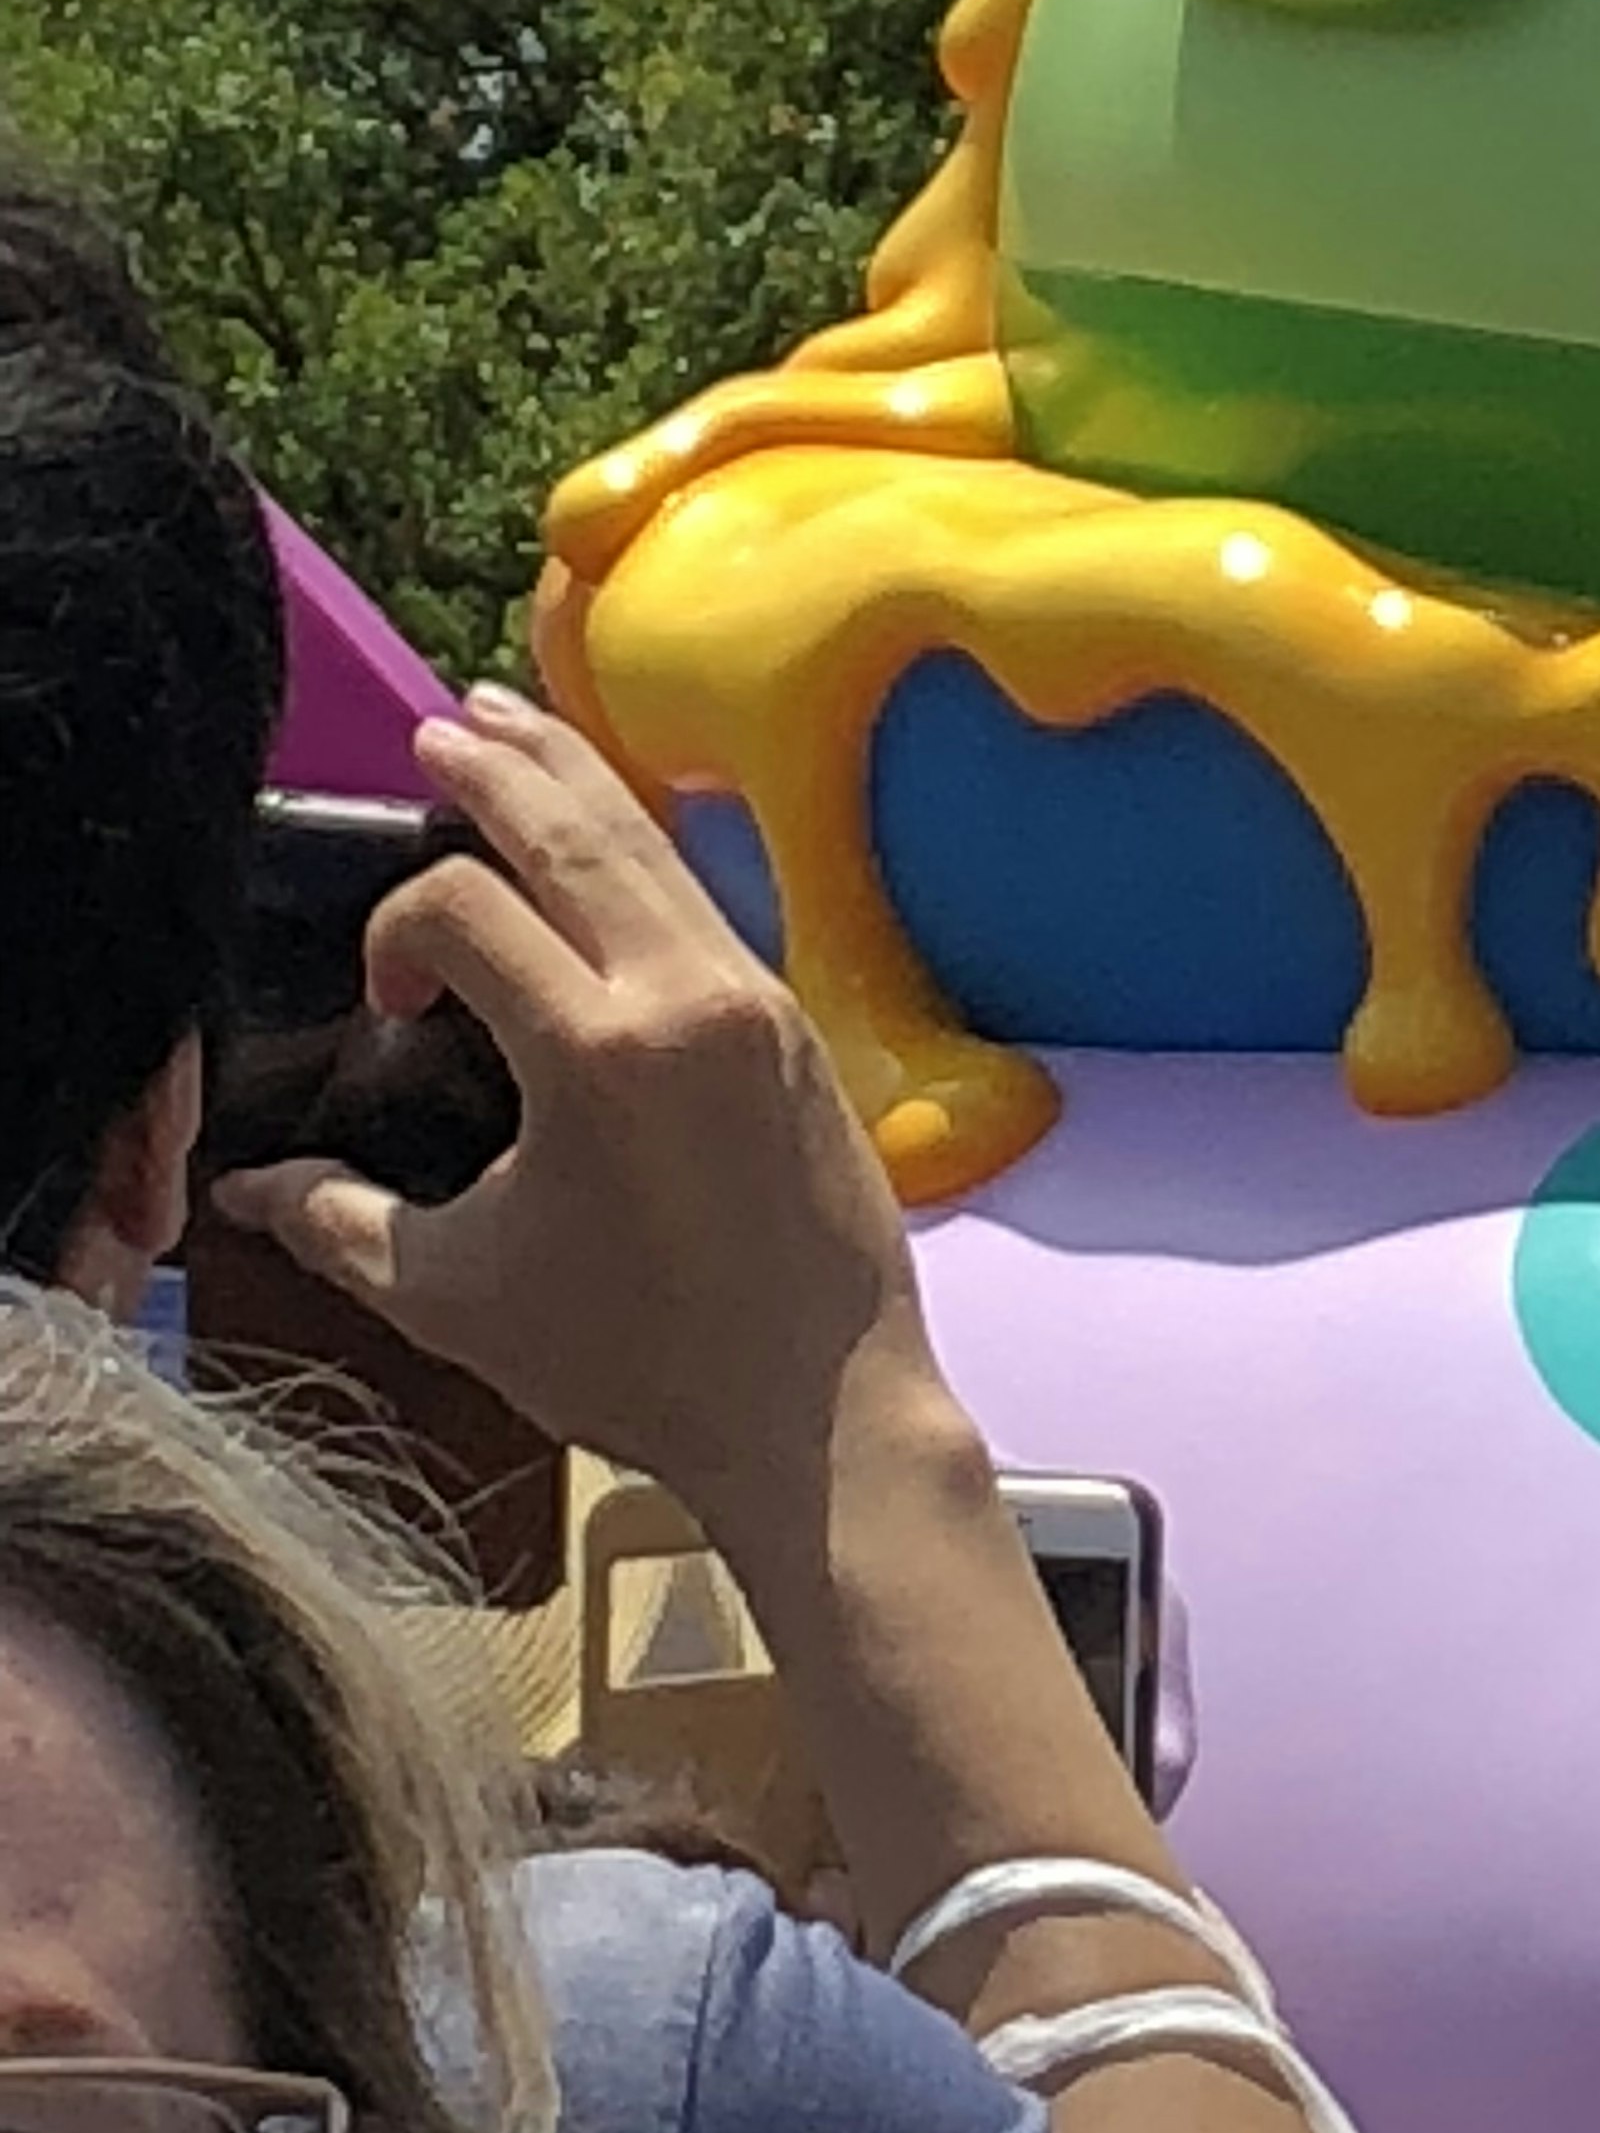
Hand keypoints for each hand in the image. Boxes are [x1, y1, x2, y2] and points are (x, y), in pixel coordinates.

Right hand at [213, 692, 941, 1546]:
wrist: (819, 1409)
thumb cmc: (636, 1361)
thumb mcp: (458, 1295)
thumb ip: (343, 1222)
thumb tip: (248, 1190)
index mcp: (598, 1051)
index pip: (466, 908)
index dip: (399, 934)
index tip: (390, 1006)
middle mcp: (685, 996)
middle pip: (577, 831)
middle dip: (499, 767)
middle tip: (441, 724)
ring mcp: (754, 998)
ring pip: (653, 848)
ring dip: (576, 779)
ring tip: (514, 723)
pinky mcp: (796, 1020)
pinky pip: (705, 898)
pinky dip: (644, 847)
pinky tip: (612, 833)